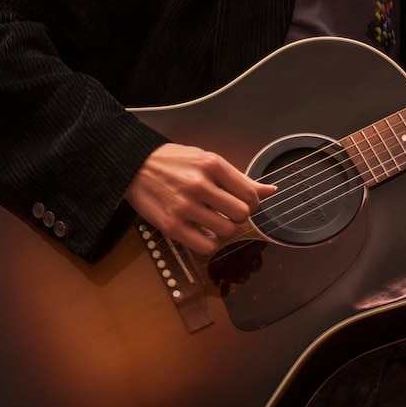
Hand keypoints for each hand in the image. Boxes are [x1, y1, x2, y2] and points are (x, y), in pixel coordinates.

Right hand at [124, 143, 275, 254]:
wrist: (134, 166)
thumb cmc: (175, 162)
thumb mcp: (208, 160)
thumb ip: (239, 178)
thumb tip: (271, 191)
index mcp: (211, 164)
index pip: (250, 194)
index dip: (252, 203)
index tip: (242, 203)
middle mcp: (199, 184)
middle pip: (242, 214)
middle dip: (239, 216)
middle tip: (227, 212)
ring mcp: (184, 206)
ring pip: (227, 231)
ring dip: (224, 229)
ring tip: (213, 221)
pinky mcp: (171, 226)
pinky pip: (206, 246)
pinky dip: (210, 243)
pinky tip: (204, 233)